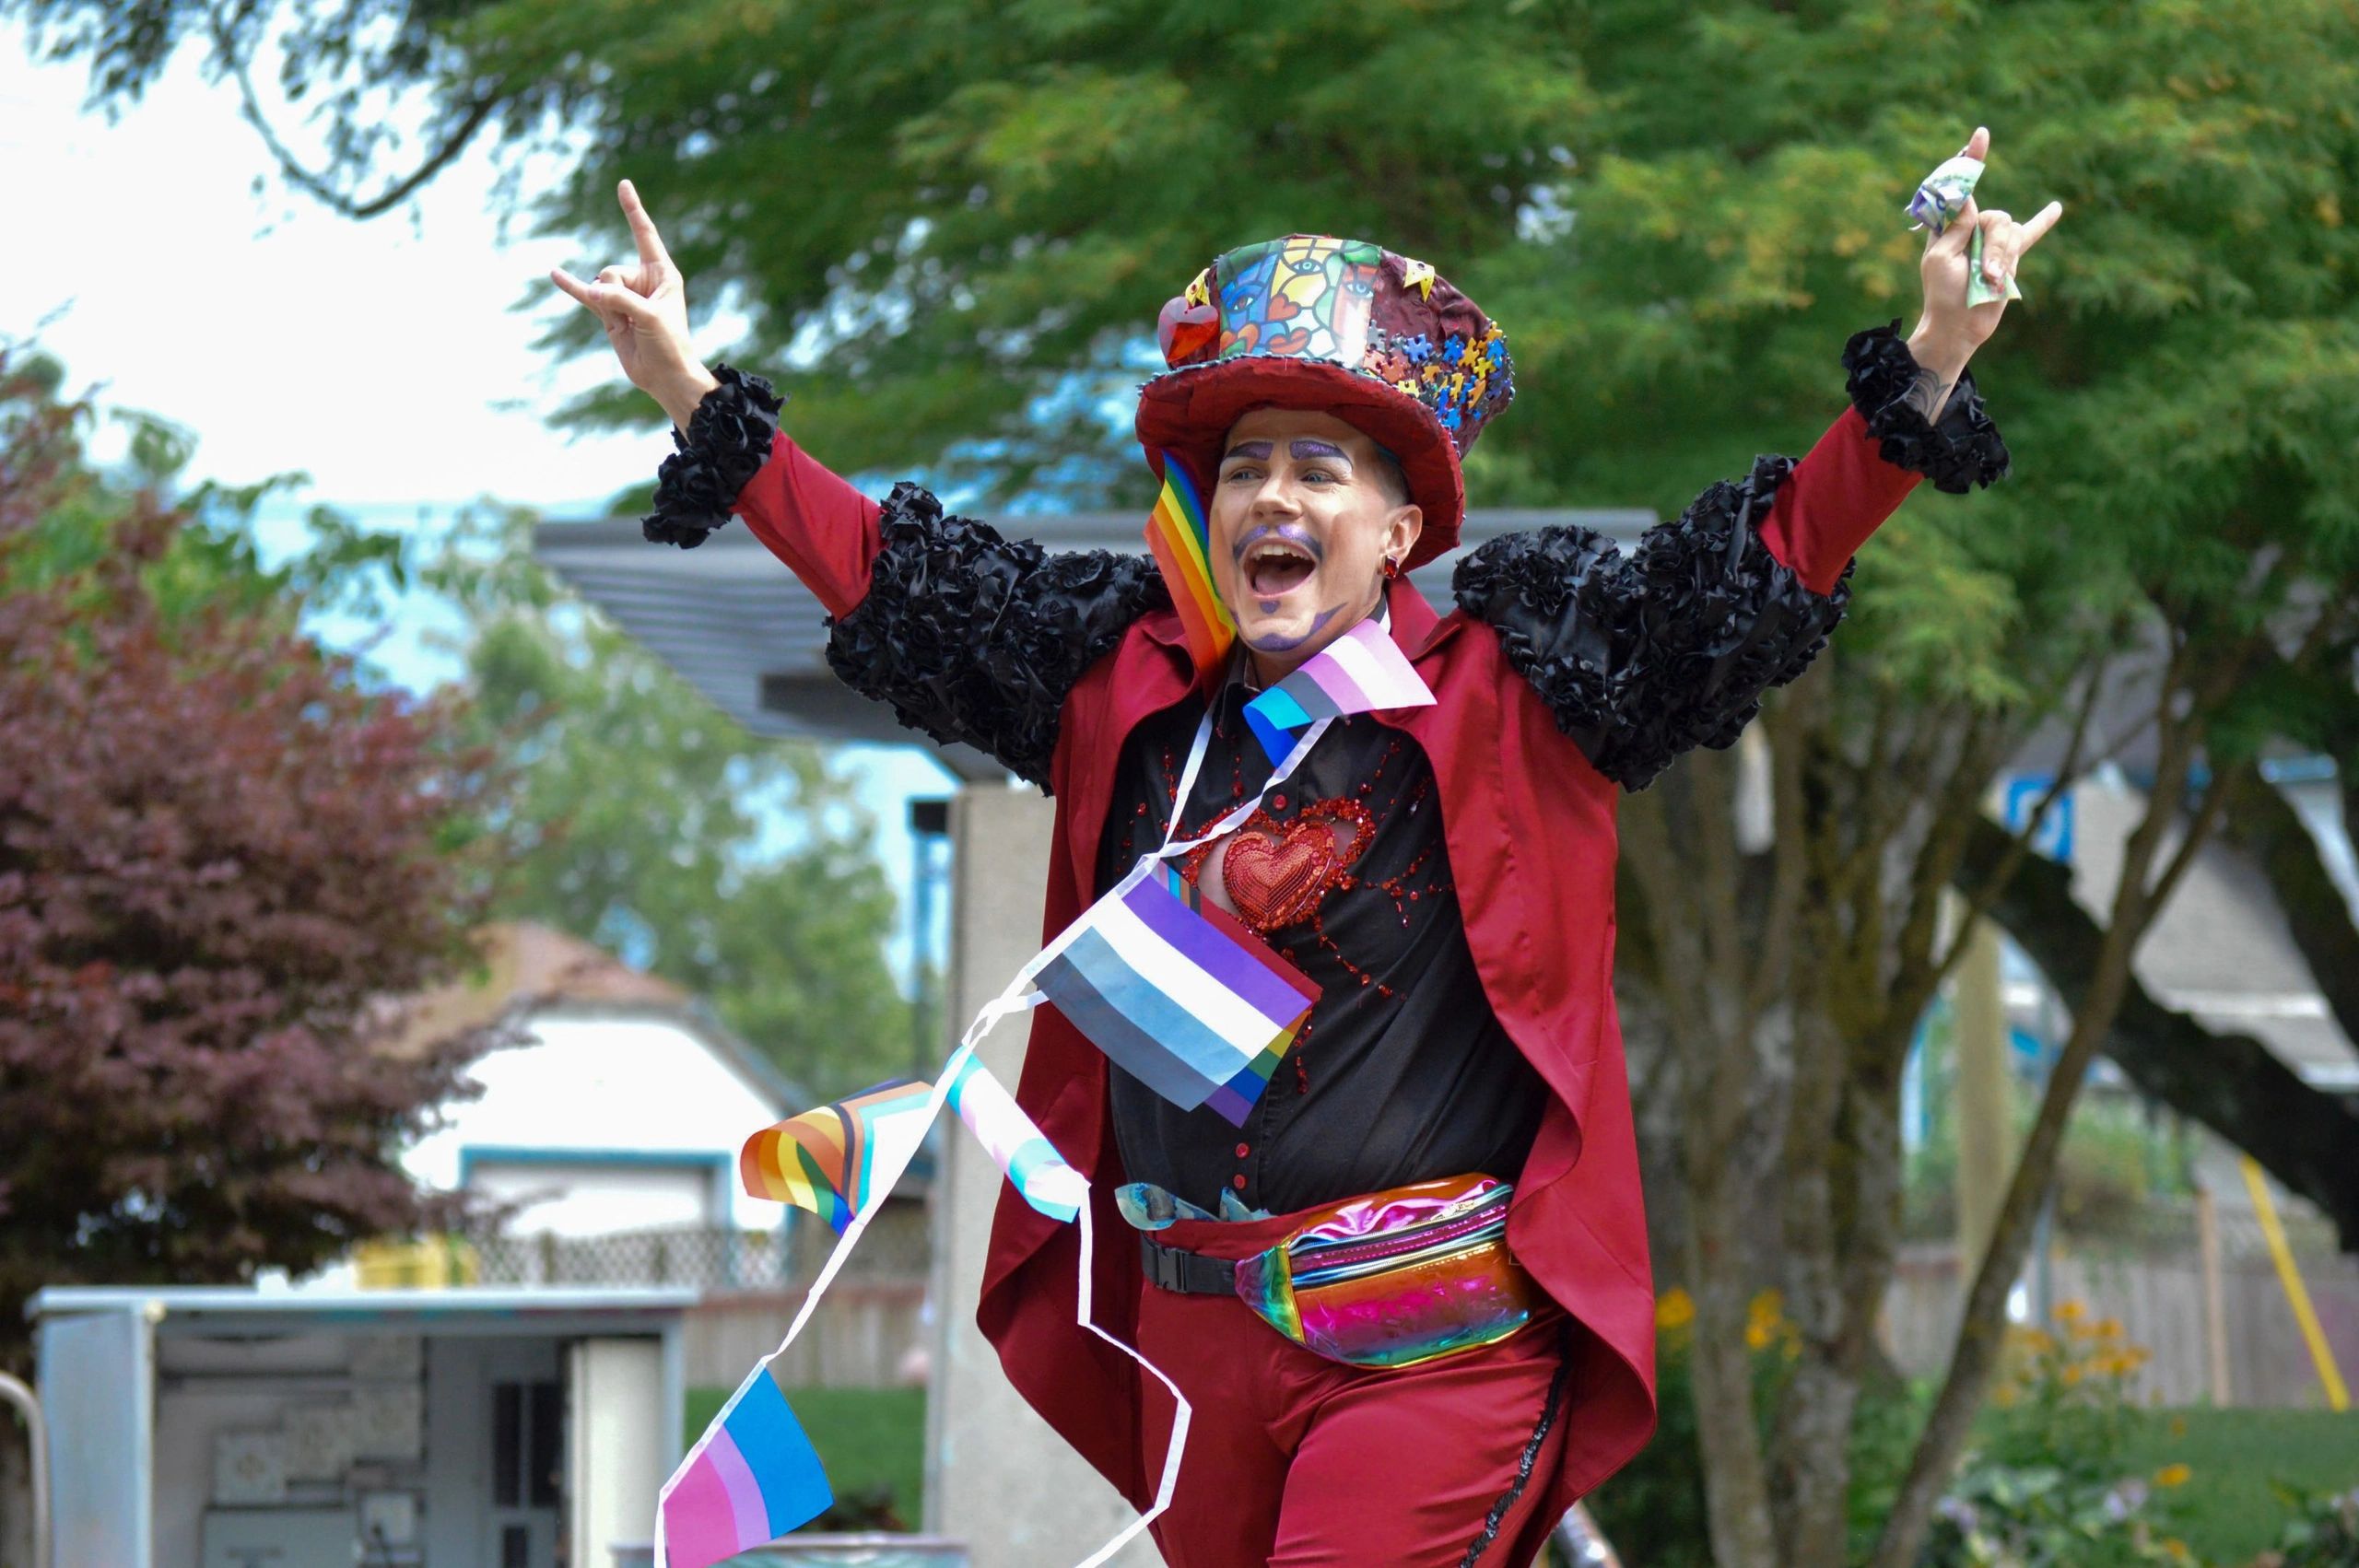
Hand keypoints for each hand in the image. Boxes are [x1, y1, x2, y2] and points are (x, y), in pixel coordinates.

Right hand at [549, 179, 715, 425]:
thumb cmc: (669, 345)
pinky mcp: (609, 311)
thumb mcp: (650, 318)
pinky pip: (585, 294)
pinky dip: (570, 286)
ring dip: (607, 307)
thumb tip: (591, 292)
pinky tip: (553, 273)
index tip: (623, 185)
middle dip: (616, 294)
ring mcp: (624, 295)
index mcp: (661, 273)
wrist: (664, 376)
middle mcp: (642, 280)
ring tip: (626, 327)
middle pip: (611, 271)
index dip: (633, 210)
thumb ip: (620, 301)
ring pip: (599, 286)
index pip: (644, 234)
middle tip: (636, 318)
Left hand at [1909, 126, 2063, 385]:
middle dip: (1992, 247)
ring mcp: (1992, 242)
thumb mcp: (1940, 259)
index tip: (1980, 136)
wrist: (1958, 328)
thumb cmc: (1942, 296)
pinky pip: (2030, 234)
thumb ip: (1956, 227)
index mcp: (1949, 226)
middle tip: (1982, 274)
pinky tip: (2056, 208)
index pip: (1961, 188)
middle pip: (1995, 217)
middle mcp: (1973, 228)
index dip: (1969, 161)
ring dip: (2002, 259)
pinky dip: (2043, 221)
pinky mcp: (2010, 257)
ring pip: (2011, 233)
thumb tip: (1965, 195)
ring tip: (1990, 282)